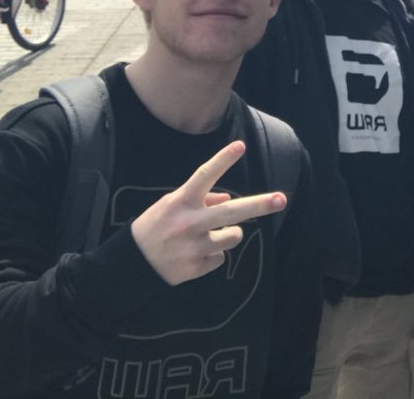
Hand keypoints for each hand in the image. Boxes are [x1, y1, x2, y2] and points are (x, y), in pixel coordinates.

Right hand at [131, 141, 285, 285]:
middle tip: (281, 199)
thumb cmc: (155, 226)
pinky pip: (219, 257)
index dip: (223, 160)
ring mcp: (194, 246)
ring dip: (229, 234)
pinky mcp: (197, 267)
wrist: (131, 263)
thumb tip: (228, 199)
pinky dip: (211, 255)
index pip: (204, 175)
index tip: (241, 145)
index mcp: (181, 201)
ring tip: (209, 236)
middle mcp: (190, 222)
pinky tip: (193, 254)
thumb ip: (200, 199)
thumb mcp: (171, 205)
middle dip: (260, 205)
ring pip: (233, 236)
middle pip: (232, 212)